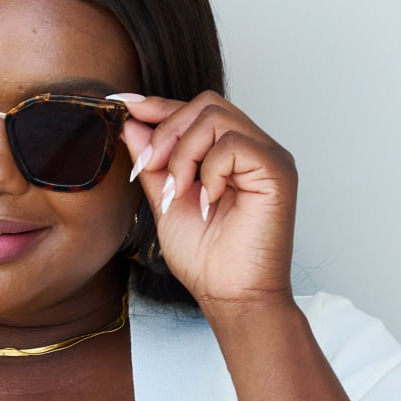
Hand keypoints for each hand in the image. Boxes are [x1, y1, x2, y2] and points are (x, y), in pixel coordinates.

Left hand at [109, 90, 297, 314]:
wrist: (230, 296)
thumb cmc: (206, 260)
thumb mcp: (166, 204)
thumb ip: (152, 164)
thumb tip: (131, 123)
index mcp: (227, 153)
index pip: (195, 110)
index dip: (158, 105)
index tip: (123, 106)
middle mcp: (251, 147)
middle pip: (204, 104)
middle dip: (166, 132)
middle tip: (149, 169)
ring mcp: (266, 155)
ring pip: (215, 118)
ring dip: (184, 154)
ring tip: (179, 193)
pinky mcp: (276, 169)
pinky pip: (233, 145)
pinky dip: (209, 171)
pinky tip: (207, 202)